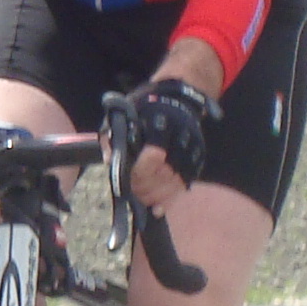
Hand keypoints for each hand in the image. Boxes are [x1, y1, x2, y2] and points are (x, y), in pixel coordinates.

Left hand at [123, 77, 216, 212]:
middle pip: (165, 174)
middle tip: (132, 193)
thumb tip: (108, 160)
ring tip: (141, 200)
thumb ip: (114, 136)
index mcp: (160, 123)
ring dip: (157, 196)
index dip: (139, 173)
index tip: (128, 178)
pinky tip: (157, 207)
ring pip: (176, 182)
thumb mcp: (124, 115)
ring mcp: (192, 148)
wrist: (177, 98)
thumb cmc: (144, 108)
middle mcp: (181, 136)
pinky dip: (170, 199)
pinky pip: (185, 184)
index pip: (153, 156)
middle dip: (146, 188)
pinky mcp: (198, 158)